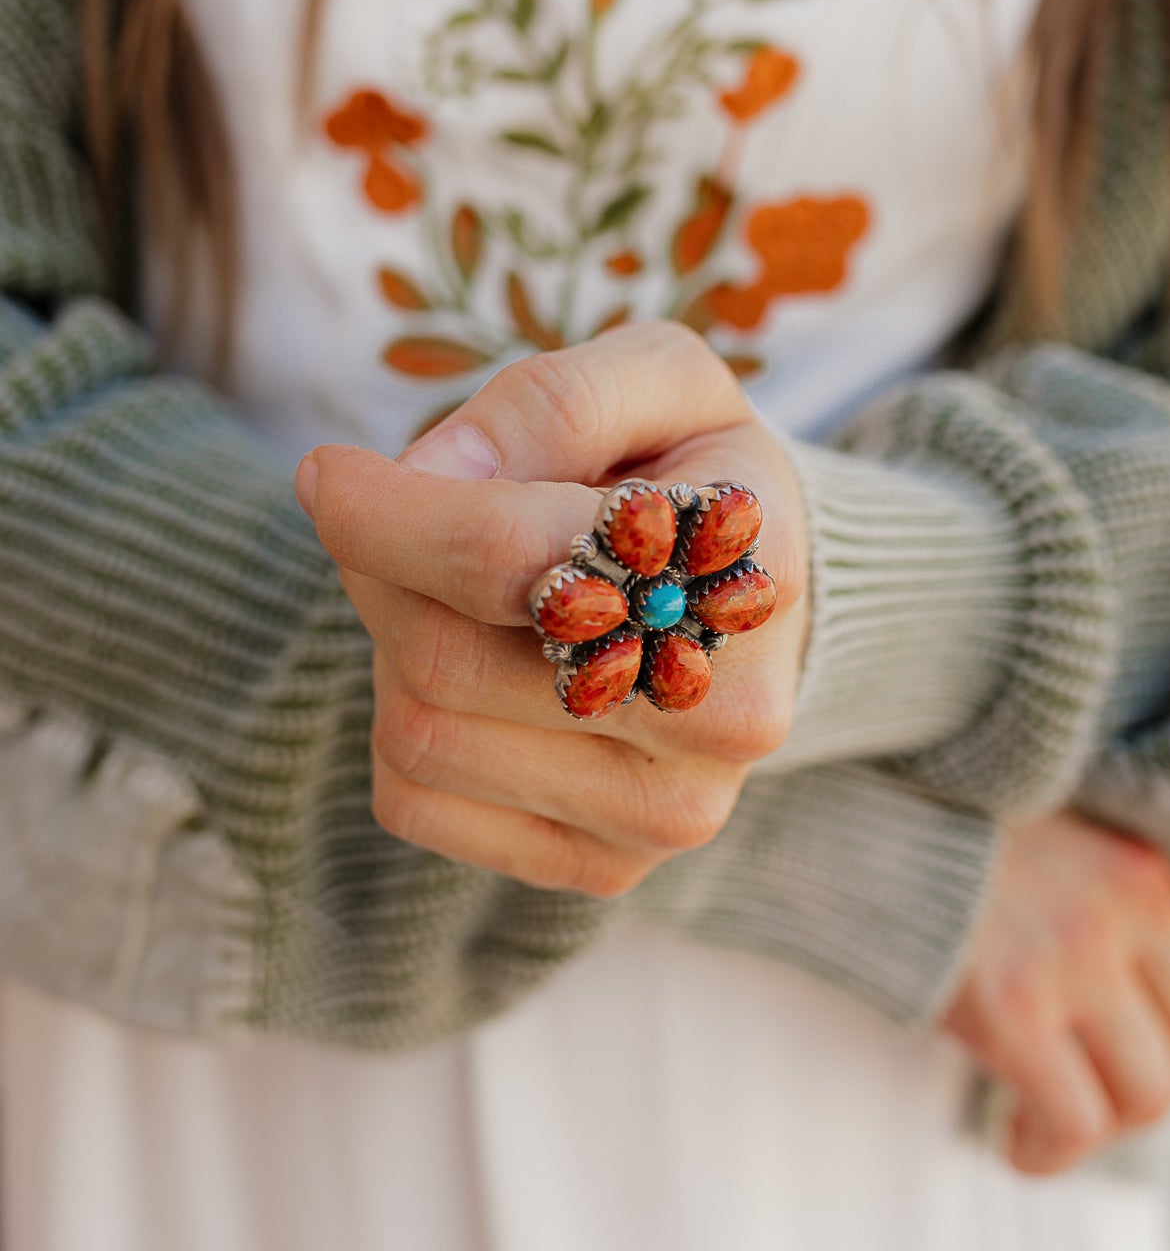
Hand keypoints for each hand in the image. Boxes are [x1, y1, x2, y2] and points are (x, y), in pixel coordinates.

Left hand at [295, 321, 809, 897]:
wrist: (762, 614)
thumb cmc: (695, 481)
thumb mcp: (662, 384)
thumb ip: (554, 401)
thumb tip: (429, 475)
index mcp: (739, 571)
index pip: (507, 557)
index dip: (387, 512)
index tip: (328, 472)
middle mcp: (720, 714)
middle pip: (441, 656)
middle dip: (382, 572)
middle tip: (397, 519)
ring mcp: (667, 809)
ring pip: (419, 736)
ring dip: (394, 647)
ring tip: (457, 600)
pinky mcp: (606, 867)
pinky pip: (415, 803)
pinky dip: (403, 726)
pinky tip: (470, 676)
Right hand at [941, 812, 1169, 1175]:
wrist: (859, 830)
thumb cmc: (948, 851)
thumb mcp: (1058, 849)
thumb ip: (1114, 906)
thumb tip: (1147, 1010)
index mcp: (1144, 868)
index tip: (1150, 1059)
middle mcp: (1126, 910)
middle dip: (1162, 1092)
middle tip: (1107, 1105)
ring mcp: (1074, 958)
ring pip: (1147, 1094)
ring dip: (1104, 1131)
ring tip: (1047, 1126)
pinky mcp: (1013, 1008)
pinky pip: (1075, 1121)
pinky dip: (1050, 1153)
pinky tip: (1011, 1141)